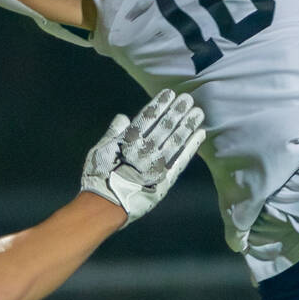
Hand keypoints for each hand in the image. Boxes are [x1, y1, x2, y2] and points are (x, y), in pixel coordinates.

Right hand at [81, 89, 204, 226]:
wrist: (104, 207)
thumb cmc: (98, 179)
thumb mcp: (99, 151)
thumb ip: (113, 133)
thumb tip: (122, 116)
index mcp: (128, 142)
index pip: (147, 118)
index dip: (159, 104)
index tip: (169, 93)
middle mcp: (145, 150)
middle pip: (164, 127)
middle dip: (177, 111)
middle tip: (188, 98)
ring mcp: (157, 165)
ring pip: (176, 140)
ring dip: (187, 125)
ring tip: (198, 112)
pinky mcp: (166, 180)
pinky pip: (182, 161)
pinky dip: (192, 147)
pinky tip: (200, 134)